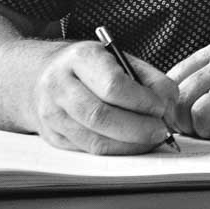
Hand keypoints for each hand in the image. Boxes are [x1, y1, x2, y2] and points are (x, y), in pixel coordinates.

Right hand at [28, 41, 179, 155]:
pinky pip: (89, 150)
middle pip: (101, 116)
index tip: (161, 107)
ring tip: (151, 139)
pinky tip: (132, 144)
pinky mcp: (53, 137)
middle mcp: (59, 85)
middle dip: (138, 128)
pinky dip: (116, 151)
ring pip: (95, 140)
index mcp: (79, 58)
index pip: (112, 85)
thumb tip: (170, 101)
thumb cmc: (87, 66)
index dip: (141, 101)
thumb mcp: (117, 57)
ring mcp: (52, 114)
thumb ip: (147, 77)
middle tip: (161, 131)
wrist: (40, 76)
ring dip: (130, 145)